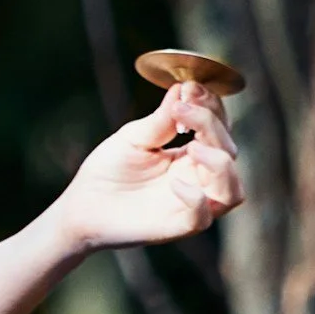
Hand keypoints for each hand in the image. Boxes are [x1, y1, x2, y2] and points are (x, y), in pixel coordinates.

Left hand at [51, 82, 243, 254]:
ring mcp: (192, 204)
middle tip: (183, 108)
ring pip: (233, 190)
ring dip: (220, 164)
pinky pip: (203, 217)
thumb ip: (161, 120)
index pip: (219, 129)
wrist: (82, 204)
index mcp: (191, 155)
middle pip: (229, 153)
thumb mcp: (133, 138)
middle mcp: (199, 179)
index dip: (212, 107)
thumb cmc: (109, 170)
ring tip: (192, 145)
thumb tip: (183, 88)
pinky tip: (175, 182)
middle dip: (213, 126)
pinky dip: (196, 199)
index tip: (191, 87)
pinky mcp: (178, 225)